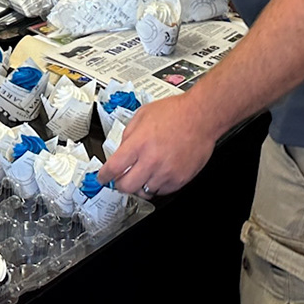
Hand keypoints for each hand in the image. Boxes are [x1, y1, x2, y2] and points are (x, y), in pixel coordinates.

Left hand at [95, 96, 216, 197]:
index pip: (113, 168)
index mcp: (139, 143)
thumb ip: (128, 135)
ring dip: (139, 185)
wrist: (201, 116)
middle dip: (119, 184)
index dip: (104, 176)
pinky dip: (156, 185)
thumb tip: (121, 151)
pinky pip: (161, 191)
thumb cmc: (176, 112)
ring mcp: (166, 172)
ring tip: (143, 173)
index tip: (103, 178)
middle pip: (126, 186)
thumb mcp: (143, 115)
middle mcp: (151, 160)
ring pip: (143, 191)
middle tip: (120, 179)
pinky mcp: (179, 179)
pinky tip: (158, 173)